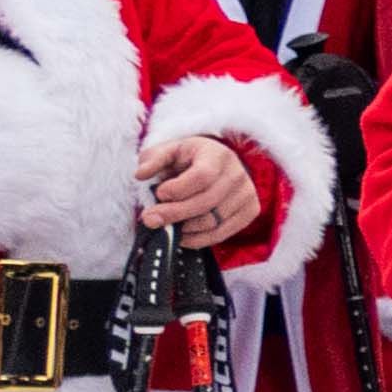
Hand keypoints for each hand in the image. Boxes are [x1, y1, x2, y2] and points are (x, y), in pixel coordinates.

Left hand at [138, 132, 271, 251]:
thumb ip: (153, 160)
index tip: (159, 193)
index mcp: (217, 155)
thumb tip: (141, 175)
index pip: (202, 176)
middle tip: (150, 219)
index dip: (178, 189)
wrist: (216, 165)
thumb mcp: (169, 151)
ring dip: (184, 228)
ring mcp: (247, 194)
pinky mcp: (250, 211)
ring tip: (165, 226)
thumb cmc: (188, 159)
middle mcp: (237, 174)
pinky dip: (198, 239)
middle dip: (174, 213)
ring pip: (213, 221)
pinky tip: (181, 235)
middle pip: (206, 202)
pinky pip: (222, 233)